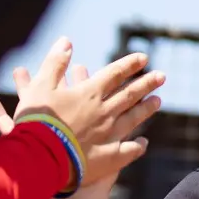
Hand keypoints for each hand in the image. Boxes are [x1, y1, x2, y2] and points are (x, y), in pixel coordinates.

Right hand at [0, 38, 166, 198]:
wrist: (39, 157)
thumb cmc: (36, 120)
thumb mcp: (39, 86)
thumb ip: (54, 63)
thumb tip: (66, 41)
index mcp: (89, 93)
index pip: (115, 74)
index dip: (130, 64)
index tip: (144, 58)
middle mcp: (104, 112)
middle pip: (130, 94)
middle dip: (147, 83)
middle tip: (162, 76)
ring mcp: (109, 135)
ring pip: (133, 118)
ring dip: (146, 109)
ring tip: (158, 101)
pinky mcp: (108, 158)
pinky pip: (128, 150)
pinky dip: (138, 146)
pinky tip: (144, 143)